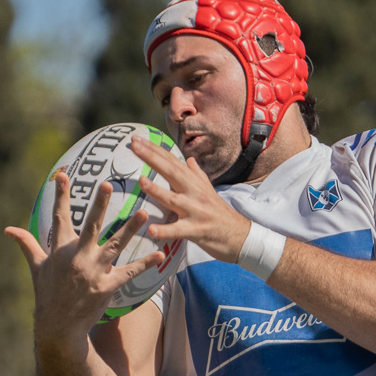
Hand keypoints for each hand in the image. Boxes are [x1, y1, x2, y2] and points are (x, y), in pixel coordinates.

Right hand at [5, 172, 162, 345]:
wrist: (58, 325)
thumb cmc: (47, 293)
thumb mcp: (36, 267)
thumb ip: (26, 244)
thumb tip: (9, 229)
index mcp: (60, 249)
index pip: (59, 217)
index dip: (60, 195)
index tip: (62, 175)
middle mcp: (77, 257)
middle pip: (91, 225)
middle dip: (99, 204)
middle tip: (107, 184)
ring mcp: (93, 272)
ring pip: (115, 245)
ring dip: (130, 229)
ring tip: (144, 213)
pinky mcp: (106, 287)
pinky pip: (129, 272)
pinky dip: (145, 264)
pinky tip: (159, 254)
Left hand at [128, 136, 253, 262]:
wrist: (241, 236)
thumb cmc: (221, 214)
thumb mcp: (210, 191)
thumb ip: (197, 175)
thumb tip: (190, 160)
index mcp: (194, 183)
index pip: (172, 162)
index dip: (155, 150)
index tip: (137, 139)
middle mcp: (195, 193)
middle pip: (172, 172)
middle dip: (152, 158)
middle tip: (134, 145)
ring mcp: (196, 211)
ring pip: (174, 200)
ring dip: (158, 191)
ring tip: (142, 181)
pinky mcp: (197, 231)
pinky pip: (179, 231)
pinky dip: (166, 231)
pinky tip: (152, 229)